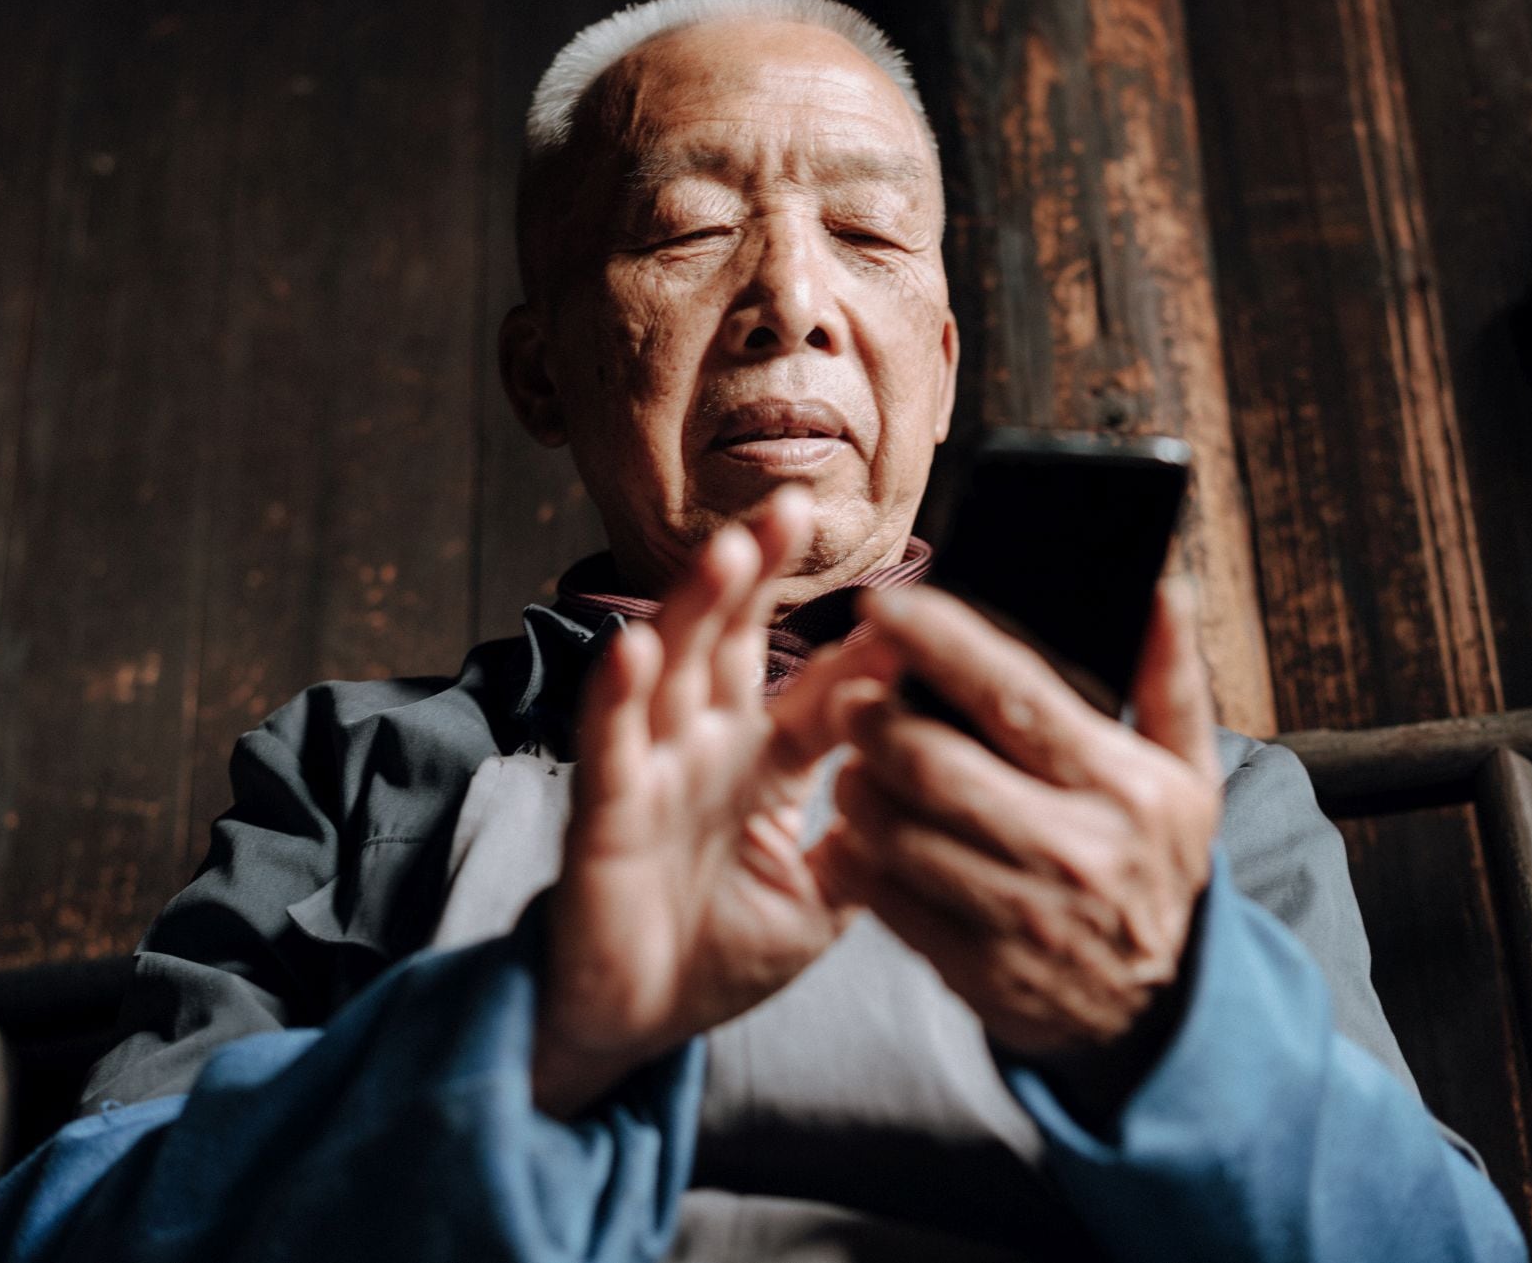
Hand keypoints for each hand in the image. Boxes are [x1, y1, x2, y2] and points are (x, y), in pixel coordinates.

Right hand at [533, 488, 884, 1116]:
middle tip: (794, 507)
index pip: (815, 694)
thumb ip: (867, 842)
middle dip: (759, 575)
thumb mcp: (819, 902)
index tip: (907, 610)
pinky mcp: (604, 811)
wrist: (635, 1025)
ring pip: (672, 671)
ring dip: (696, 608)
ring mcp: (651, 771)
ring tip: (729, 549)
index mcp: (759, 765)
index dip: (857, 655)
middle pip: (732, 643)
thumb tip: (927, 782)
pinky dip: (616, 696)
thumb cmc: (719, 954)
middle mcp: (703, 749)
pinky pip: (610, 745)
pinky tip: (633, 645)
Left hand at [822, 580, 1221, 1119]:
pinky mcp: (981, 971)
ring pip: (898, 834)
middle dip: (872, 721)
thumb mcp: (1187, 773)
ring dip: (855, 789)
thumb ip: (1170, 674)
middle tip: (847, 700)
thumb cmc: (1153, 862)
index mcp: (1123, 785)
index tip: (885, 605)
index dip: (940, 642)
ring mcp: (1024, 917)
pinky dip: (854, 860)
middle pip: (933, 764)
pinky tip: (851, 835)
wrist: (1159, 1010)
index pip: (1014, 693)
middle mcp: (1075, 850)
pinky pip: (888, 902)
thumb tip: (1161, 581)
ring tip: (850, 766)